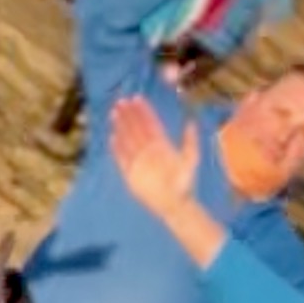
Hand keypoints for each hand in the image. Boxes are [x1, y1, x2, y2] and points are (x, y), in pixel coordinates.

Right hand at [105, 96, 216, 226]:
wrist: (175, 203)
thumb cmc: (184, 182)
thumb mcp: (191, 159)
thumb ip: (190, 141)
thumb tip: (191, 121)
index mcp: (161, 144)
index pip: (151, 124)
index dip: (144, 112)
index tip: (137, 99)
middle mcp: (148, 150)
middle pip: (137, 129)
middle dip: (129, 115)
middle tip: (121, 101)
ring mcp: (138, 161)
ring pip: (128, 140)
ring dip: (121, 127)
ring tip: (114, 113)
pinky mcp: (130, 173)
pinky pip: (122, 159)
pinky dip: (117, 149)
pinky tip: (112, 137)